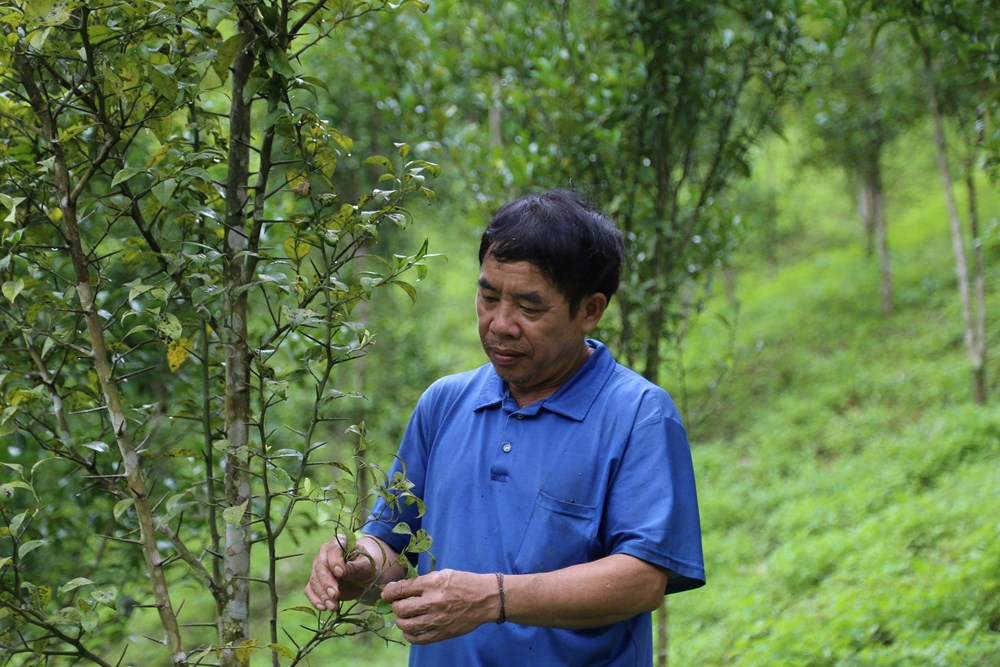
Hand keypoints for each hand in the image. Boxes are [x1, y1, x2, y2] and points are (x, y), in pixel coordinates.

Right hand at [304, 535, 380, 610]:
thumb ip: (354, 567)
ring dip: (322, 595)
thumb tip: (340, 572)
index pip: (333, 550)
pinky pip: (310, 590)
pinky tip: (323, 607)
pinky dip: (315, 599)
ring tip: (333, 606)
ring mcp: (318, 567)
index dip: (335, 561)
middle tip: (335, 595)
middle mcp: (324, 553)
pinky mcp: (316, 581)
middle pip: (320, 567)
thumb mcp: (366, 566)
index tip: (340, 573)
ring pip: (314, 580)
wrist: (363, 575)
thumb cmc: (366, 566)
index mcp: (339, 543)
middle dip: (327, 582)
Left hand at [381, 569, 497, 643]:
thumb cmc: (463, 583)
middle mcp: (432, 602)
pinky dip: (409, 635)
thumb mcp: (442, 575)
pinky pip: (418, 639)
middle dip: (395, 607)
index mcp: (432, 584)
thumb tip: (398, 589)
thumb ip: (421, 582)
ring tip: (404, 617)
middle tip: (399, 605)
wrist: (485, 599)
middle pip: (400, 609)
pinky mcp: (442, 633)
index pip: (401, 590)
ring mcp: (437, 620)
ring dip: (401, 621)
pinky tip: (411, 629)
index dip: (389, 592)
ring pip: (406, 625)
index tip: (386, 594)